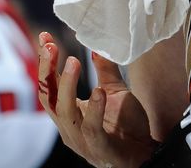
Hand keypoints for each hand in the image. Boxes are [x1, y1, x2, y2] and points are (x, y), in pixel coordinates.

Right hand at [37, 32, 157, 167]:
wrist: (146, 154)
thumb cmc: (126, 126)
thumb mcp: (115, 91)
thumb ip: (105, 71)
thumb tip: (96, 46)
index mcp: (68, 111)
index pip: (48, 84)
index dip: (45, 61)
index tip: (44, 36)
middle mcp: (68, 126)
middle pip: (47, 96)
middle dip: (46, 70)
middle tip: (50, 46)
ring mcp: (81, 139)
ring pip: (64, 111)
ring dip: (66, 85)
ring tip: (74, 61)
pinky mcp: (98, 148)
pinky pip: (91, 128)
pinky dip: (94, 109)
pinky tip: (98, 92)